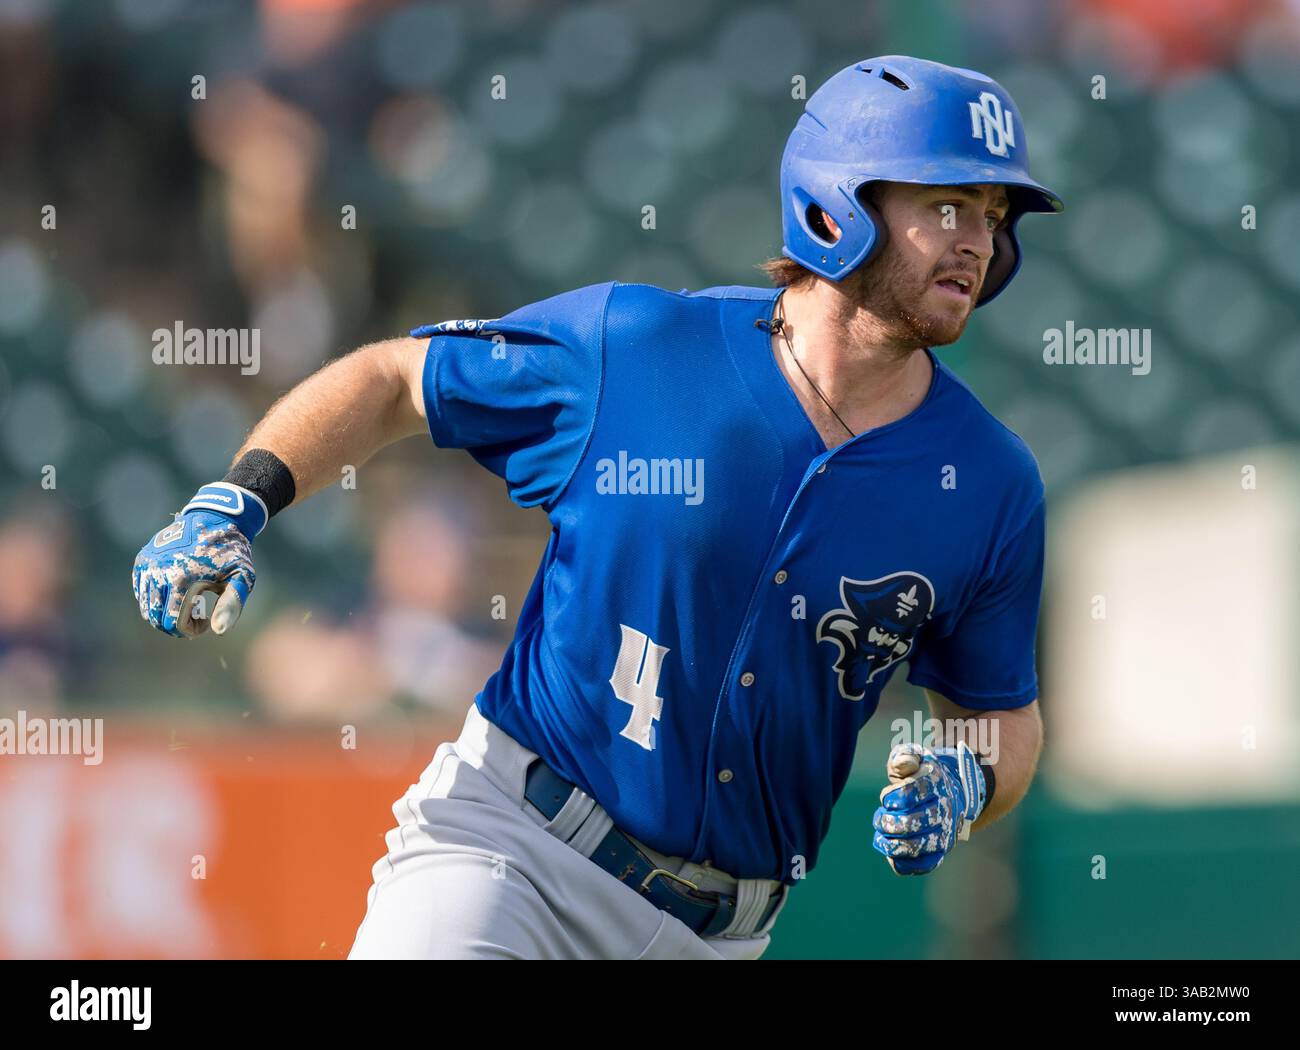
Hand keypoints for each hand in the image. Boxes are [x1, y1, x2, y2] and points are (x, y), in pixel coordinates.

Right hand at [132, 482, 265, 638]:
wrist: (216, 517)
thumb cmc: (232, 551)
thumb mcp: (241, 576)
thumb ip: (232, 604)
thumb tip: (218, 631)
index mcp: (181, 580)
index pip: (173, 623)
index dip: (191, 630)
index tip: (206, 622)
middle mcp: (159, 572)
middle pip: (156, 618)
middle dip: (177, 624)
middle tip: (198, 615)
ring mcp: (148, 565)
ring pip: (146, 606)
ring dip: (165, 613)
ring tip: (189, 603)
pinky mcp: (142, 559)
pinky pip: (141, 591)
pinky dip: (155, 599)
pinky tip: (176, 592)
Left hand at [871, 741, 986, 875]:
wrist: (954, 792)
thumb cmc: (923, 773)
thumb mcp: (915, 756)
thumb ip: (905, 756)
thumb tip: (904, 764)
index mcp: (936, 783)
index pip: (908, 793)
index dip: (890, 798)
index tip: (887, 797)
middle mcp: (944, 809)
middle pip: (911, 822)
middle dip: (887, 822)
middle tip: (880, 817)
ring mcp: (945, 832)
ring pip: (915, 846)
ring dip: (890, 843)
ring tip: (881, 835)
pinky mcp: (942, 850)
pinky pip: (923, 864)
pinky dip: (903, 863)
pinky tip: (891, 854)